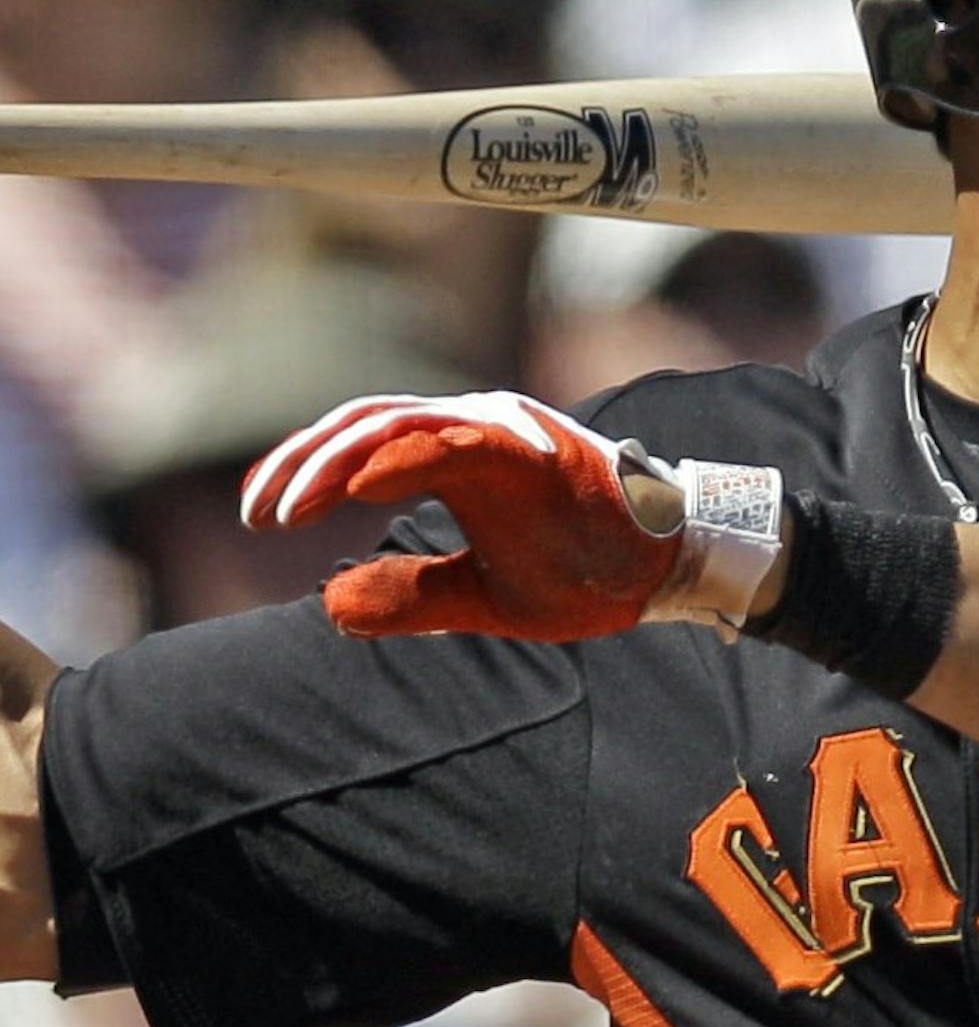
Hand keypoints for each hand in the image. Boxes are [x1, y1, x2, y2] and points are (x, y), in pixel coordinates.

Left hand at [242, 390, 688, 640]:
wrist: (672, 565)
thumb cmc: (589, 571)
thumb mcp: (485, 596)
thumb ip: (413, 595)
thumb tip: (331, 605)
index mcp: (458, 461)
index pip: (362, 451)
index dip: (305, 476)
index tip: (260, 515)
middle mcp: (472, 432)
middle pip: (365, 424)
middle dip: (303, 464)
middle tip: (258, 511)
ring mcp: (502, 433)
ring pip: (399, 421)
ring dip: (337, 459)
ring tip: (291, 503)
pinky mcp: (532, 447)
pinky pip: (456, 440)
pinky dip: (404, 455)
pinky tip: (359, 482)